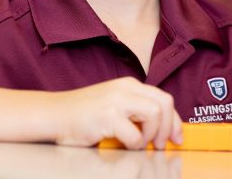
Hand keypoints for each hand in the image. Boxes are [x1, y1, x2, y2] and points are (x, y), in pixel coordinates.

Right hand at [52, 77, 182, 149]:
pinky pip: (134, 134)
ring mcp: (116, 101)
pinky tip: (123, 145)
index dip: (175, 120)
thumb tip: (161, 129)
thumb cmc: (84, 115)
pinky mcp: (106, 116)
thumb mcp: (114, 105)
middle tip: (159, 144)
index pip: (164, 98)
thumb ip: (135, 111)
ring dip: (152, 134)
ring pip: (155, 113)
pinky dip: (134, 145)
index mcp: (129, 85)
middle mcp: (125, 89)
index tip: (176, 137)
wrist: (55, 114)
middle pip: (165, 102)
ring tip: (140, 144)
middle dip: (168, 127)